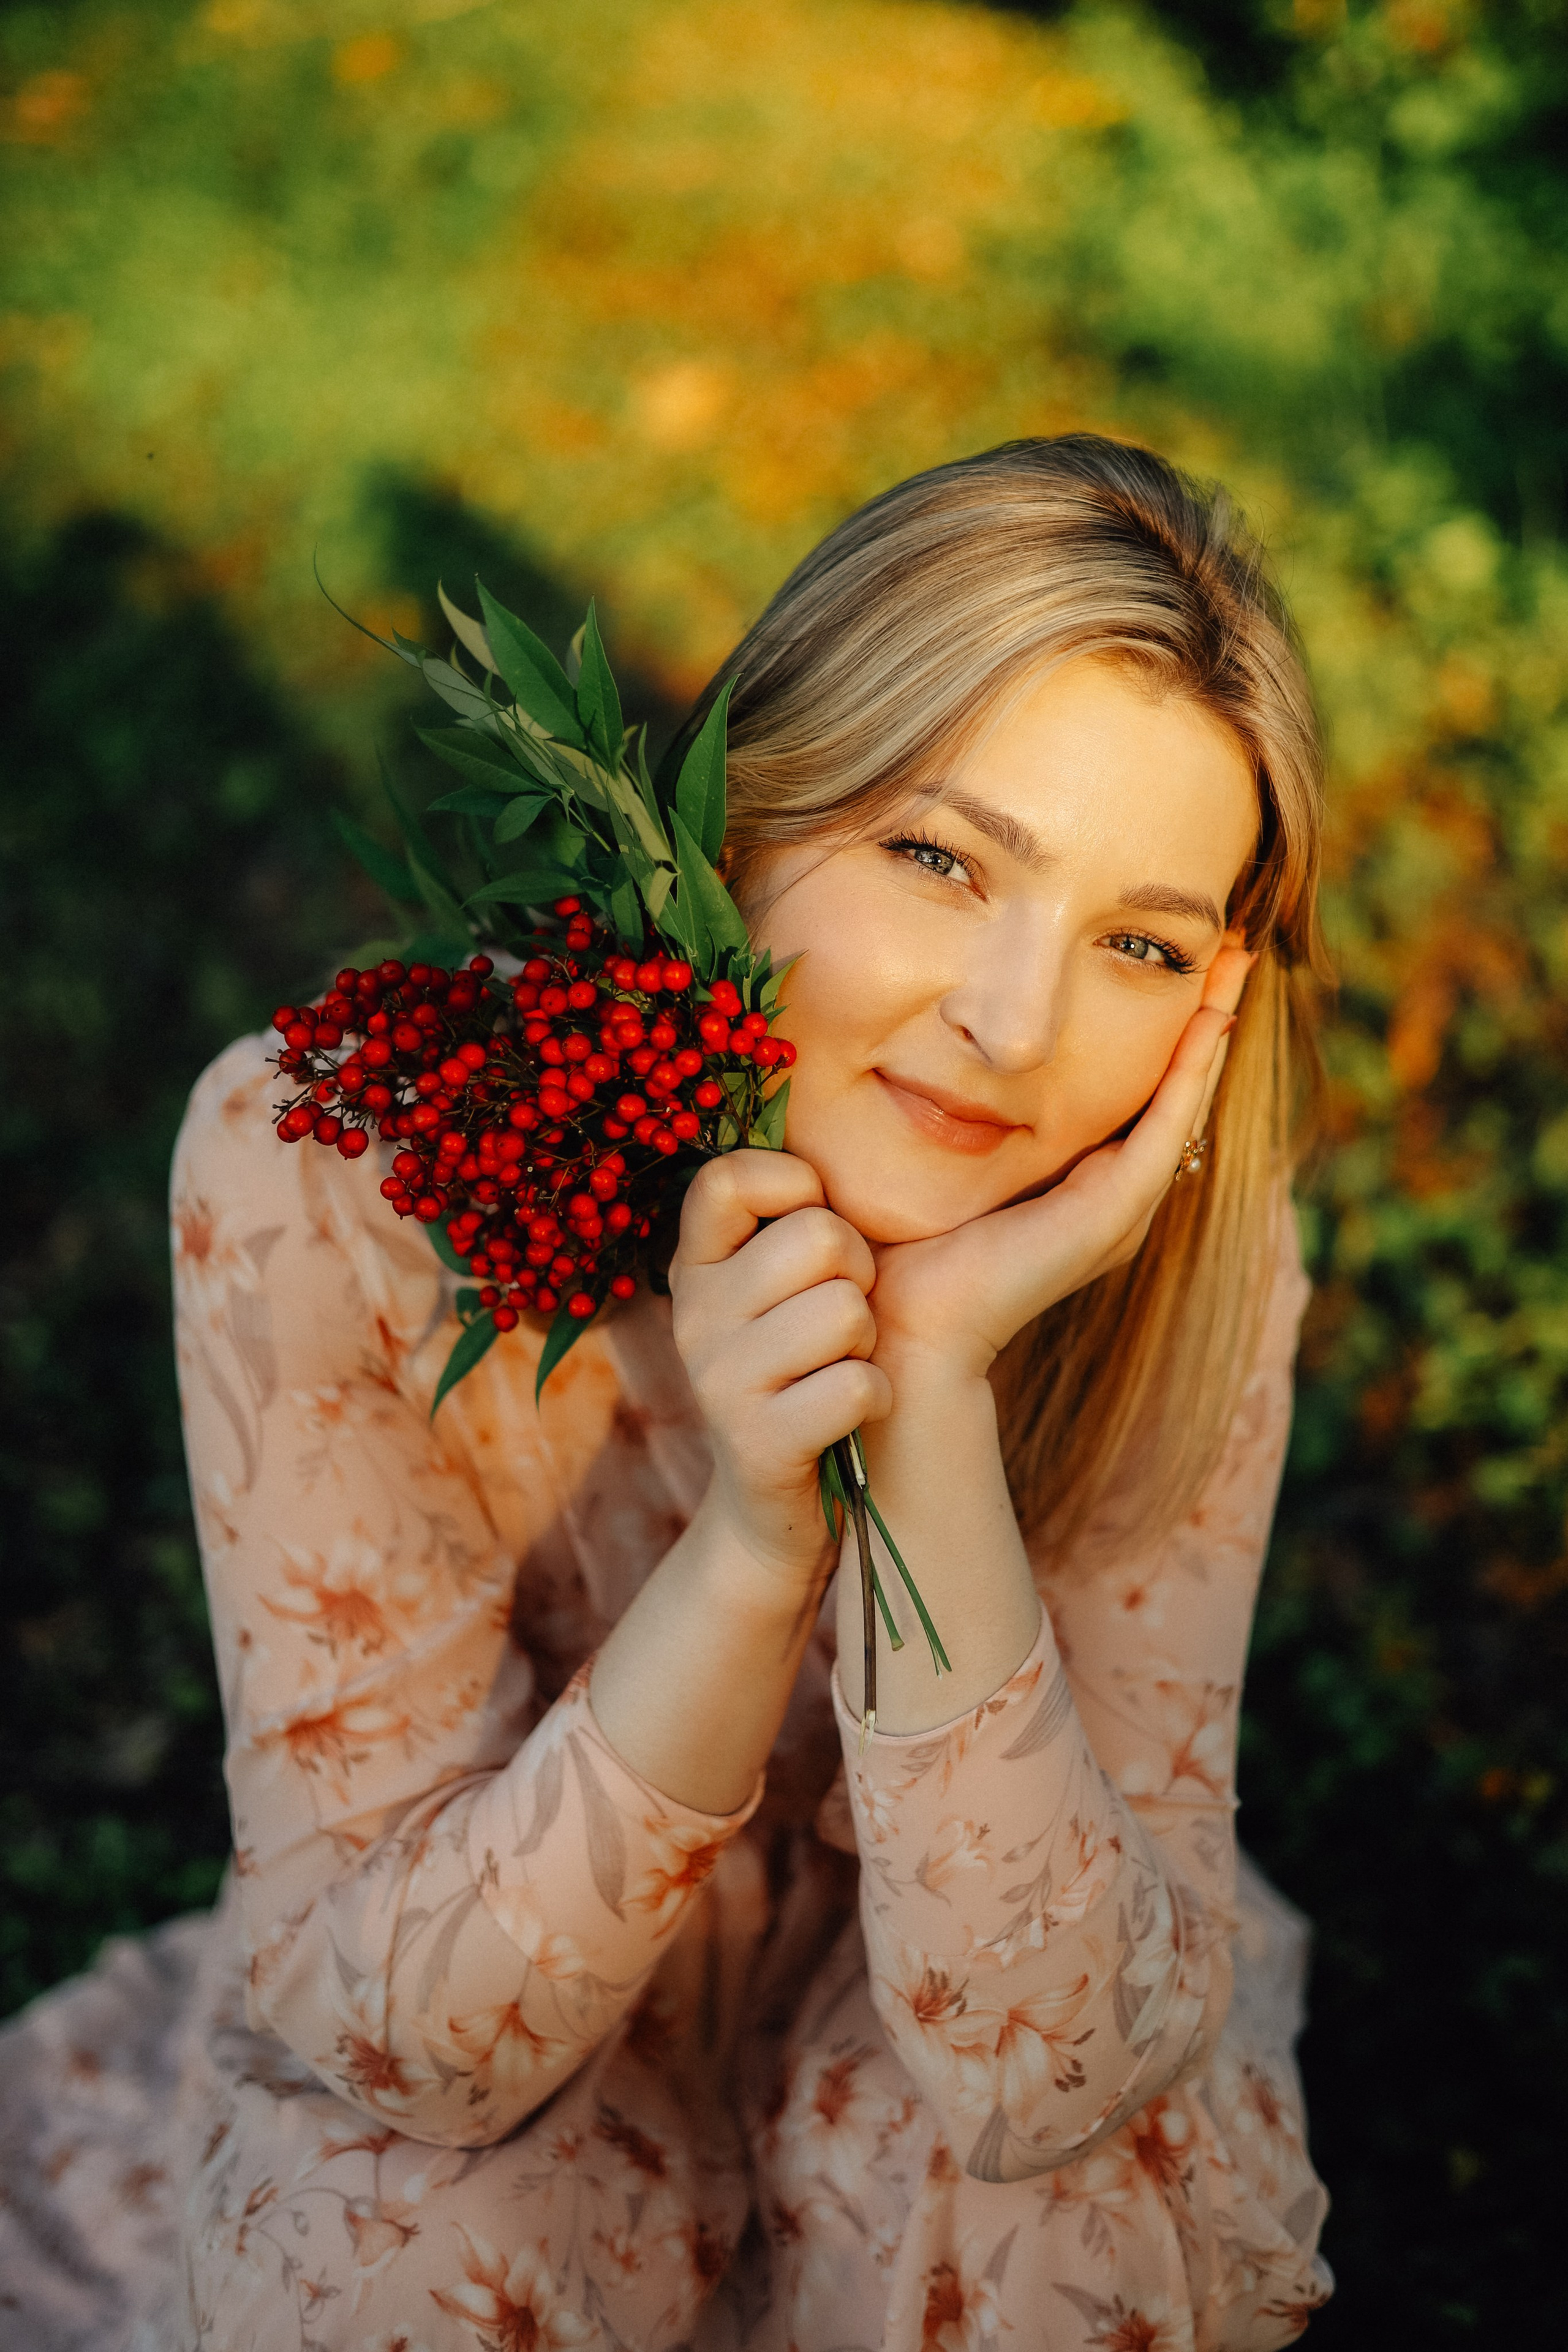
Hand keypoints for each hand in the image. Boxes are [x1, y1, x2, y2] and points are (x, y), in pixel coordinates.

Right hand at [668, 1150, 892, 1588]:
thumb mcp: (774, 1289)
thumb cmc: (802, 1369)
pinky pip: (858, 1384)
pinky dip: (872, 1399)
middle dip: (859, 1275)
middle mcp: (692, 1316)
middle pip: (819, 1237)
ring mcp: (718, 1381)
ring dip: (865, 1343)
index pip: (729, 1177)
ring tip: (836, 1368)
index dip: (795, 1186)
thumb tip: (821, 1107)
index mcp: (696, 1265)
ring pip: (846, 1311)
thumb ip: (789, 1217)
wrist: (776, 1509)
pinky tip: (844, 1417)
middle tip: (840, 1320)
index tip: (814, 1222)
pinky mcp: (759, 1443)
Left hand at [869, 941, 1254, 1380]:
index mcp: (1084, 1185)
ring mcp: (1122, 1208)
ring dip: (1212, 1030)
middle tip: (1235, 945)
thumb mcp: (949, 1162)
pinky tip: (1208, 1019)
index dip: (1168, 1027)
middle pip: (1178, 1089)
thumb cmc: (910, 1252)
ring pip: (1185, 1102)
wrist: (910, 1328)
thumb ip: (965, 1117)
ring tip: (1236, 963)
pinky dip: (1190, 1073)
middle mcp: (1116, 1196)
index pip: (1141, 1091)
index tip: (1184, 958)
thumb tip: (940, 1052)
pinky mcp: (1113, 1215)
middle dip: (1207, 1015)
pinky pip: (1165, 1130)